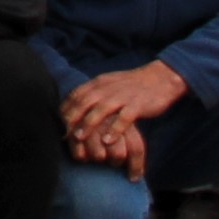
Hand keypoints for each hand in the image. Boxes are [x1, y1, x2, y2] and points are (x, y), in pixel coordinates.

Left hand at [62, 63, 192, 170]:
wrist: (161, 78)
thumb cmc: (132, 85)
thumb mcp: (110, 84)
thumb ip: (94, 93)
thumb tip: (75, 106)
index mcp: (100, 82)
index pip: (77, 94)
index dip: (66, 108)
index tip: (58, 123)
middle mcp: (109, 88)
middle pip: (85, 101)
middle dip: (72, 117)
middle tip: (64, 133)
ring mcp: (123, 96)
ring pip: (102, 109)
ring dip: (89, 123)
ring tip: (79, 137)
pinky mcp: (138, 104)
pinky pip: (124, 117)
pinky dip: (115, 128)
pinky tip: (108, 141)